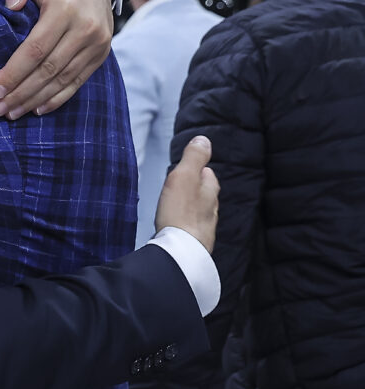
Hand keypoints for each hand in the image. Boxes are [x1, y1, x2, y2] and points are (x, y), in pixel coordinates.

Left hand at [0, 0, 113, 118]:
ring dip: (35, 100)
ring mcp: (96, 44)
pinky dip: (57, 99)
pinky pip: (77, 82)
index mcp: (64, 8)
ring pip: (62, 80)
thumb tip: (11, 5)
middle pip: (48, 69)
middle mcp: (85, 28)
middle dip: (20, 92)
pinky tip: (36, 109)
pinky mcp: (101, 55)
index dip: (14, 72)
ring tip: (11, 112)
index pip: (35, 48)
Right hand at [155, 135, 218, 253]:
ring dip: (190, 207)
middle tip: (178, 186)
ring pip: (200, 211)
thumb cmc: (180, 211)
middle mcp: (212, 208)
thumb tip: (204, 139)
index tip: (184, 169)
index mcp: (210, 190)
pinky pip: (191, 226)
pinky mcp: (196, 241)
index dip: (196, 169)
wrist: (181, 249)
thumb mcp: (184, 176)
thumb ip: (194, 157)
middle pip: (205, 193)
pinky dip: (185, 222)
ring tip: (176, 205)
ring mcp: (205, 226)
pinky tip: (177, 225)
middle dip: (194, 189)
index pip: (207, 174)